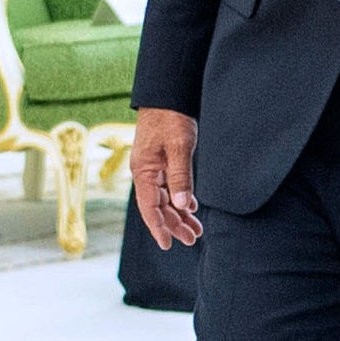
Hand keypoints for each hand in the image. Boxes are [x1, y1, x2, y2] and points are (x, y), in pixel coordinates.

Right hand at [130, 108, 201, 249]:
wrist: (168, 95)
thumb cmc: (171, 118)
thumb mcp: (178, 147)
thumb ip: (180, 176)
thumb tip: (181, 206)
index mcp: (143, 172)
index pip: (150, 208)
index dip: (159, 227)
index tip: (168, 245)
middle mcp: (145, 174)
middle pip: (159, 207)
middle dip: (174, 224)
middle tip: (192, 239)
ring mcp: (153, 168)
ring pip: (165, 198)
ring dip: (179, 214)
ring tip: (195, 229)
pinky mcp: (163, 161)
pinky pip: (170, 186)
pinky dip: (181, 198)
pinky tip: (191, 207)